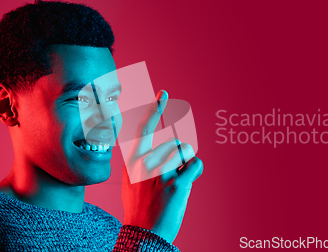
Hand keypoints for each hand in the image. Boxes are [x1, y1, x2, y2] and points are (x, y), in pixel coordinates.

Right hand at [121, 90, 202, 242]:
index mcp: (132, 161)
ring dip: (186, 163)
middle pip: (174, 143)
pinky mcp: (176, 185)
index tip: (163, 93)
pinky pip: (195, 164)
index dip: (154, 109)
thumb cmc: (140, 207)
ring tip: (177, 180)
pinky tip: (184, 184)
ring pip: (185, 151)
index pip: (144, 129)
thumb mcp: (133, 181)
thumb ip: (142, 162)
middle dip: (179, 156)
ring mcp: (160, 174)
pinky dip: (194, 172)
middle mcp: (144, 164)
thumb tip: (161, 148)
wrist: (143, 234)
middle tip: (172, 175)